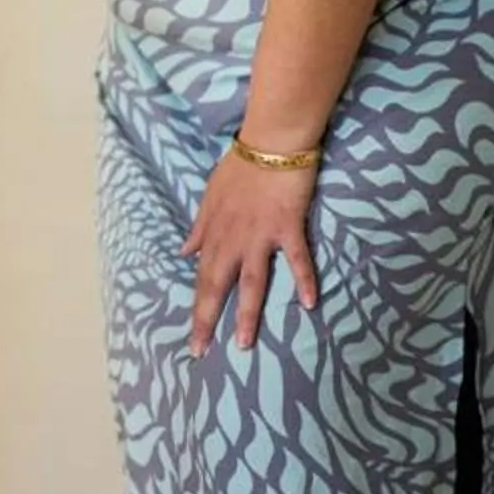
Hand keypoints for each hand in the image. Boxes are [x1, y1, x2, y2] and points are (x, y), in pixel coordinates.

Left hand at [180, 150, 321, 355]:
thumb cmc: (240, 166)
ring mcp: (260, 235)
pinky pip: (296, 258)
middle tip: (201, 350)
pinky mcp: (287, 226)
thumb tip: (184, 253)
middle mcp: (233, 238)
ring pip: (252, 281)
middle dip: (208, 319)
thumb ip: (199, 228)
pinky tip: (309, 303)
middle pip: (218, 285)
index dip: (197, 308)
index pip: (202, 277)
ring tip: (244, 343)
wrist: (271, 143)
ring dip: (248, 313)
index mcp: (215, 232)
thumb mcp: (210, 196)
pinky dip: (304, 280)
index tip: (193, 339)